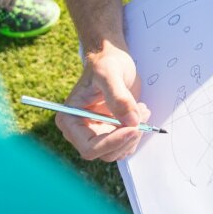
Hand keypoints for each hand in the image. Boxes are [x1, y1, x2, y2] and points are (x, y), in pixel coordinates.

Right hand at [57, 45, 151, 162]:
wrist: (112, 60)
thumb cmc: (105, 63)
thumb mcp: (109, 73)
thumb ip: (118, 97)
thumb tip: (130, 121)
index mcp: (70, 120)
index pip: (89, 147)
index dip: (112, 142)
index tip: (134, 128)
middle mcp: (80, 131)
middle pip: (105, 153)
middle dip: (127, 138)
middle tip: (142, 115)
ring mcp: (97, 134)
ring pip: (118, 152)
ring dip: (135, 135)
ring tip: (141, 109)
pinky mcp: (111, 133)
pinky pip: (126, 145)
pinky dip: (137, 133)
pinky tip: (140, 113)